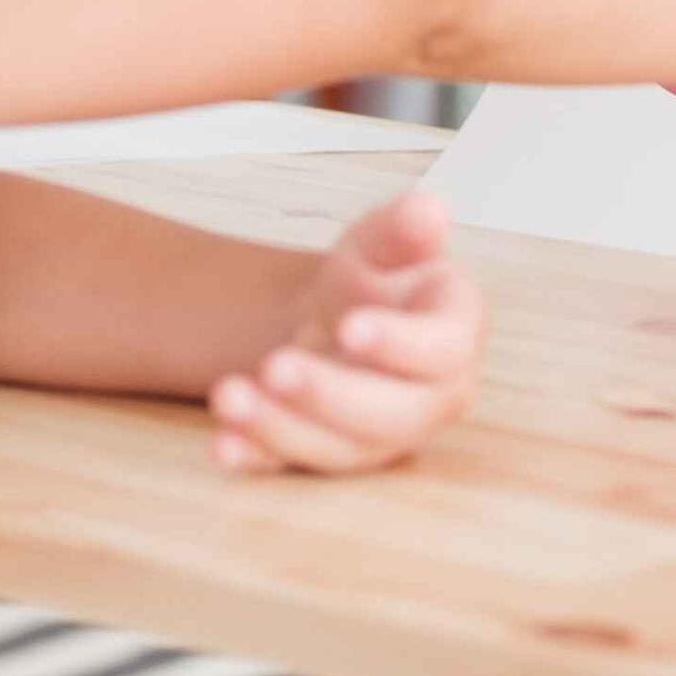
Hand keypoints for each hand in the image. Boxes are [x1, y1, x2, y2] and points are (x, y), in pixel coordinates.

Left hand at [207, 190, 487, 475]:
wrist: (333, 320)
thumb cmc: (372, 281)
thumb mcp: (382, 242)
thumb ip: (403, 230)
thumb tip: (430, 208)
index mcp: (453, 337)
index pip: (441, 350)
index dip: (397, 344)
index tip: (348, 326)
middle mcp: (428, 399)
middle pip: (391, 414)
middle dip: (330, 396)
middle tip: (275, 366)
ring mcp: (379, 438)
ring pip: (341, 449)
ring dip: (282, 428)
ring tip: (229, 395)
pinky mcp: (330, 456)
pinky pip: (296, 466)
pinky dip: (258, 458)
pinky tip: (222, 444)